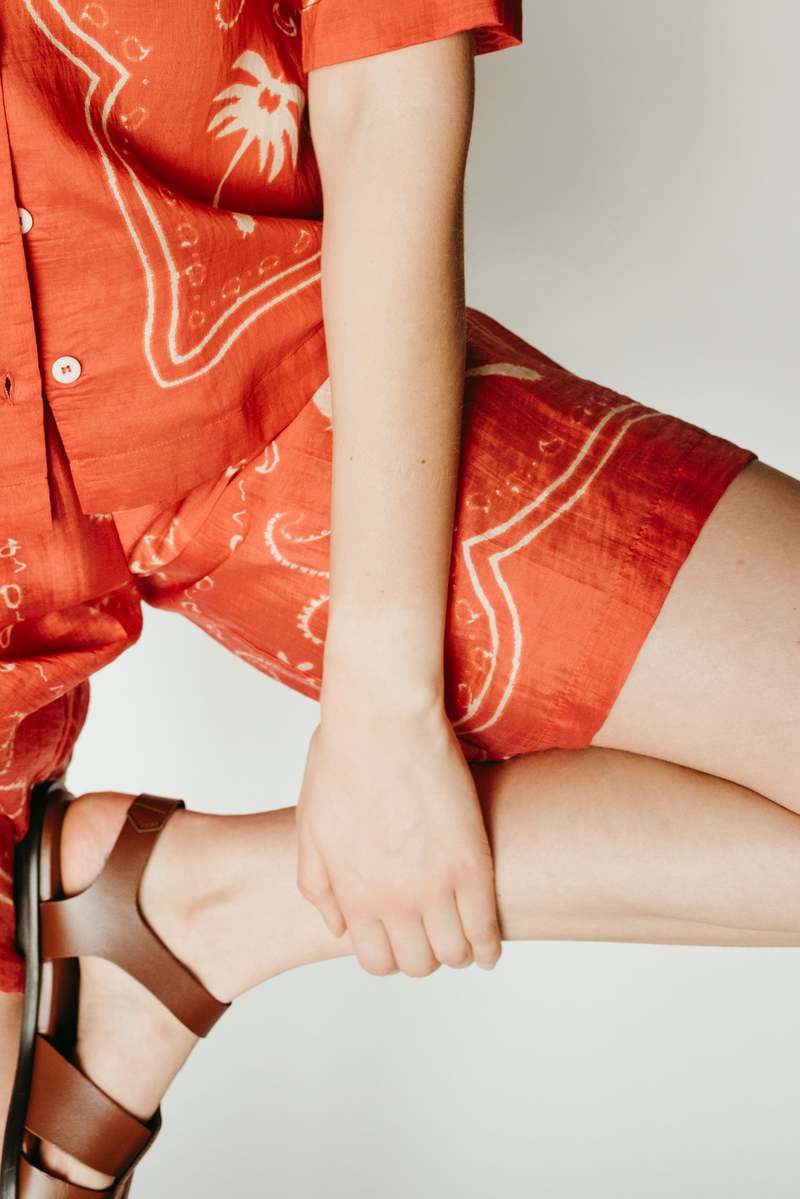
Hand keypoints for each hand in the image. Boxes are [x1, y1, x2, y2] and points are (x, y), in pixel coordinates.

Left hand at [295, 692, 502, 977]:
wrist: (381, 719)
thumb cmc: (342, 759)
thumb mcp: (312, 827)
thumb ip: (319, 884)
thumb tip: (337, 927)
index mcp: (353, 893)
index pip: (376, 959)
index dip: (390, 953)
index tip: (401, 939)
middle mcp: (393, 901)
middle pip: (418, 963)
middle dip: (424, 954)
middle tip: (432, 934)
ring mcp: (436, 886)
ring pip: (453, 952)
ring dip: (458, 952)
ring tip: (463, 936)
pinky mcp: (472, 863)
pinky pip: (487, 927)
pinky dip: (490, 945)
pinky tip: (490, 947)